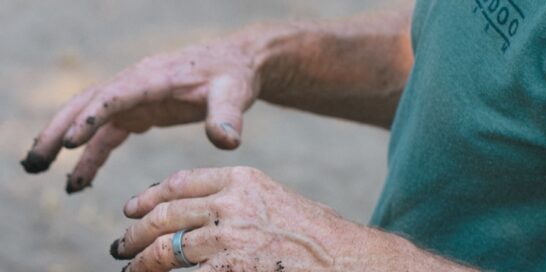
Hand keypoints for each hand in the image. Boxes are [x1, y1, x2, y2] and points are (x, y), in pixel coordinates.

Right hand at [20, 26, 280, 192]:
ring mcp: (135, 97)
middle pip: (88, 103)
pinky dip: (91, 154)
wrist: (236, 64)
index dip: (94, 116)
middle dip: (58, 129)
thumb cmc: (234, 75)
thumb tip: (226, 141)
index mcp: (156, 77)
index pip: (118, 94)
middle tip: (36, 161)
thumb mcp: (235, 93)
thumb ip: (228, 115)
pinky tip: (80, 180)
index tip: (70, 141)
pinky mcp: (140, 110)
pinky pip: (108, 132)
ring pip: (90, 117)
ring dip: (63, 142)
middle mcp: (137, 83)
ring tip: (39, 170)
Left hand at [109, 167, 355, 271]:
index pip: (181, 182)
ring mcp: (229, 237)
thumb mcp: (275, 200)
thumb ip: (239, 199)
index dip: (149, 196)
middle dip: (137, 231)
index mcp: (242, 179)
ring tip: (131, 268)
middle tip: (122, 244)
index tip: (132, 208)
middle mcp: (231, 202)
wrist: (344, 258)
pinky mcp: (231, 269)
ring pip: (167, 248)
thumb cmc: (317, 232)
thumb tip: (202, 211)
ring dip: (142, 261)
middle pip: (166, 214)